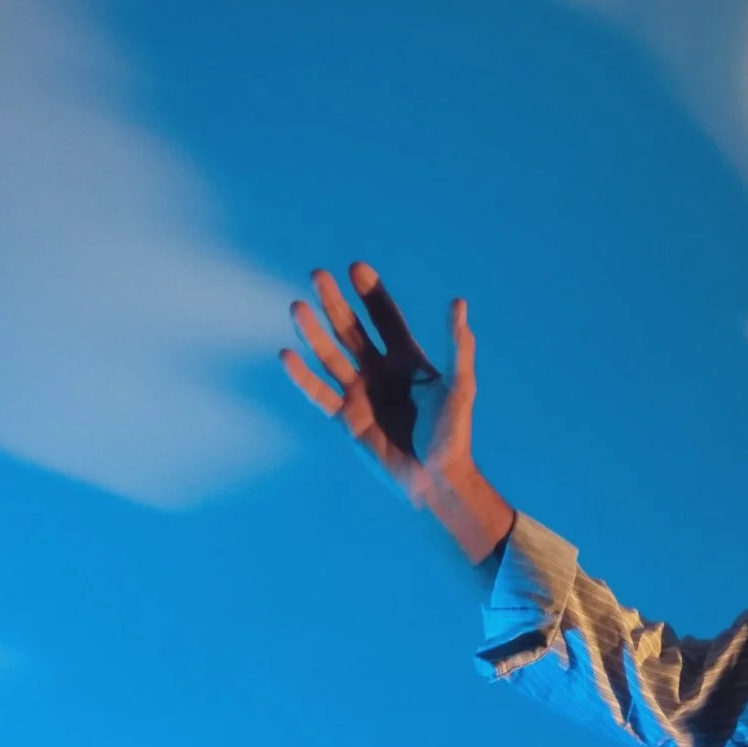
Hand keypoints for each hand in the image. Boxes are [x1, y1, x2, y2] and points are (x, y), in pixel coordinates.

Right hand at [280, 264, 512, 562]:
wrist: (436, 479)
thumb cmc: (453, 434)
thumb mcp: (460, 386)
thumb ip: (458, 347)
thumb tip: (458, 303)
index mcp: (408, 360)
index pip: (385, 317)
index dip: (371, 293)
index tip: (356, 267)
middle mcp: (380, 371)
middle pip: (352, 329)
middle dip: (336, 303)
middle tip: (318, 274)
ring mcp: (360, 393)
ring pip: (330, 355)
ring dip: (313, 332)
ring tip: (297, 306)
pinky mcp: (345, 418)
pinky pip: (318, 393)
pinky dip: (302, 377)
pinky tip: (287, 355)